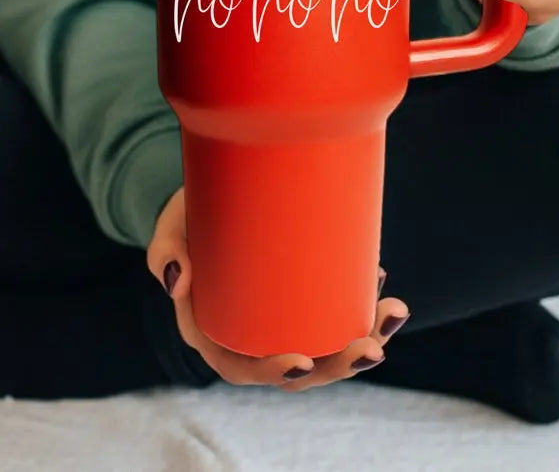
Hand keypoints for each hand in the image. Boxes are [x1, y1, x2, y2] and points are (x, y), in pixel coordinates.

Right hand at [147, 188, 409, 390]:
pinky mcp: (301, 291)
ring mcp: (279, 314)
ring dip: (365, 336)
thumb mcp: (172, 225)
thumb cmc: (189, 212)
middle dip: (340, 363)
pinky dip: (360, 304)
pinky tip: (380, 283)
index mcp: (213, 329)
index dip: (275, 373)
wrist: (211, 185)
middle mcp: (249, 331)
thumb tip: (176, 280)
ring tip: (393, 312)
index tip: (304, 362)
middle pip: (297, 365)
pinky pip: (333, 310)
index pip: (242, 368)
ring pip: (324, 342)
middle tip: (373, 345)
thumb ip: (165, 247)